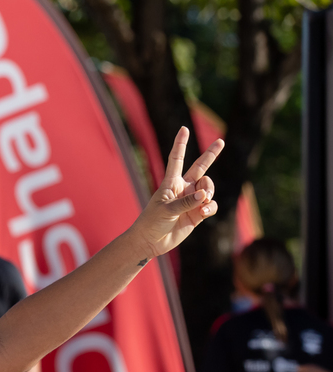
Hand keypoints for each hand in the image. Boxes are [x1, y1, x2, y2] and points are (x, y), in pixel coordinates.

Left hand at [129, 128, 224, 259]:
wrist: (151, 242)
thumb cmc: (152, 223)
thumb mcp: (166, 210)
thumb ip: (186, 202)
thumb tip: (204, 195)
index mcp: (170, 183)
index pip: (176, 160)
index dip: (180, 144)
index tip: (183, 129)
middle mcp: (182, 189)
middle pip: (200, 168)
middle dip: (210, 155)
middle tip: (221, 141)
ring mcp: (191, 201)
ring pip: (209, 188)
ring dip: (209, 193)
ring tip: (202, 204)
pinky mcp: (197, 214)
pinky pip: (211, 205)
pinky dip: (210, 207)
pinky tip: (203, 212)